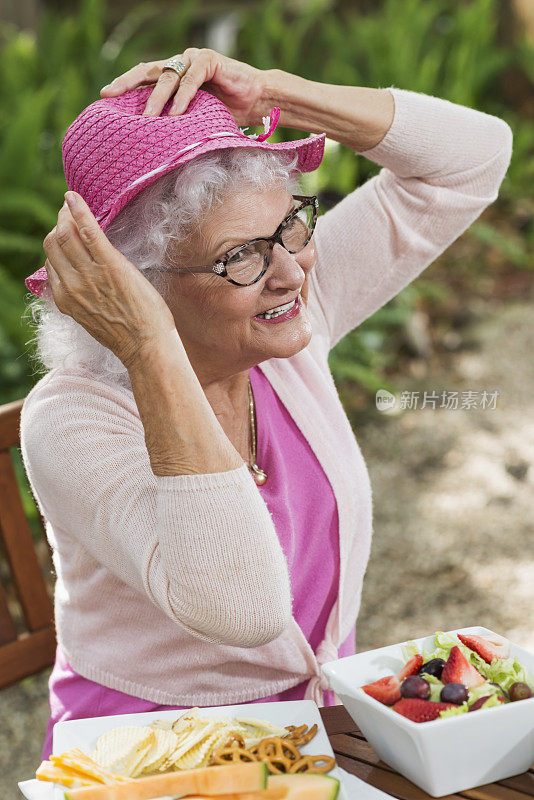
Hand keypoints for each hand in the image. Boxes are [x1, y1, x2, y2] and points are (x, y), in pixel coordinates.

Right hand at [43, 191, 177, 367]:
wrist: (146, 345)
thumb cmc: (128, 334)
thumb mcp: (93, 319)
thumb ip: (82, 299)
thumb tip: (82, 282)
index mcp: (66, 299)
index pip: (50, 261)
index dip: (57, 244)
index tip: (67, 233)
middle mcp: (72, 285)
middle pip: (53, 243)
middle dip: (59, 224)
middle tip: (69, 214)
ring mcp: (90, 274)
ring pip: (65, 234)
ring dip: (68, 215)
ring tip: (74, 205)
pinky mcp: (110, 265)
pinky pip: (89, 231)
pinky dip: (79, 211)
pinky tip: (74, 198)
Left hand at [100, 47, 271, 124]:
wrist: (257, 99)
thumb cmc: (227, 112)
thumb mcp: (195, 118)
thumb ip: (176, 122)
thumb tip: (153, 145)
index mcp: (173, 75)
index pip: (143, 77)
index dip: (124, 84)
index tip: (104, 96)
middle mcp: (179, 63)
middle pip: (147, 70)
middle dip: (127, 83)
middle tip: (109, 95)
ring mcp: (193, 59)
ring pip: (167, 77)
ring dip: (156, 99)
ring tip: (147, 118)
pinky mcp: (208, 60)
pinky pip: (191, 79)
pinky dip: (183, 96)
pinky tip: (175, 113)